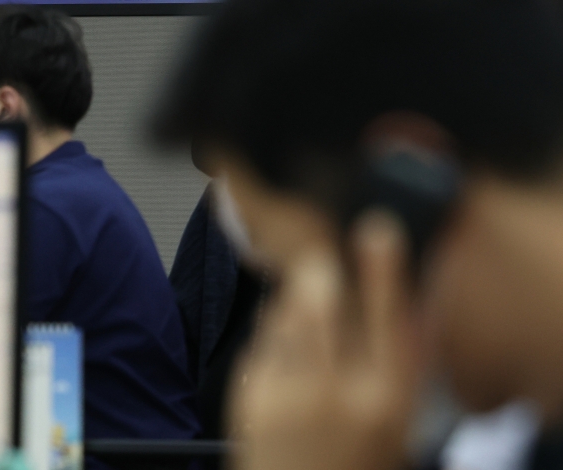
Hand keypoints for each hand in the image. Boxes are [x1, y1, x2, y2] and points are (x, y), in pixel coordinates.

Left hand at [227, 212, 419, 469]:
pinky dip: (276, 328)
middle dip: (320, 272)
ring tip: (304, 315)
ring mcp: (291, 393)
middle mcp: (340, 393)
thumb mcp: (399, 424)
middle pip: (326, 298)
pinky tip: (287, 353)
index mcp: (388, 400)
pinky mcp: (254, 394)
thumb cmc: (356, 465)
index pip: (389, 317)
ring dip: (296, 297)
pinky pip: (266, 332)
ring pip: (291, 308)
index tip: (377, 228)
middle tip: (320, 266)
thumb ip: (408, 360)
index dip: (384, 269)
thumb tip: (420, 296)